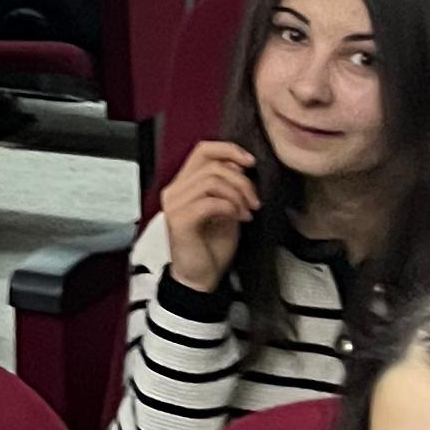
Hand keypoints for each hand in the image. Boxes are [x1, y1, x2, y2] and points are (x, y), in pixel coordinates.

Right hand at [160, 137, 262, 294]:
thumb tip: (240, 166)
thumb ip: (227, 187)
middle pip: (212, 165)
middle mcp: (174, 191)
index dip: (229, 150)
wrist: (200, 279)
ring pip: (212, 181)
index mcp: (184, 184)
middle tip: (255, 201)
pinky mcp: (180, 221)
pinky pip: (210, 202)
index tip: (251, 163)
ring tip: (248, 212)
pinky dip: (231, 208)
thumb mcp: (226, 209)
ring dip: (238, 195)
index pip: (202, 150)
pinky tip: (240, 219)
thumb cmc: (212, 246)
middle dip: (241, 180)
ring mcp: (174, 205)